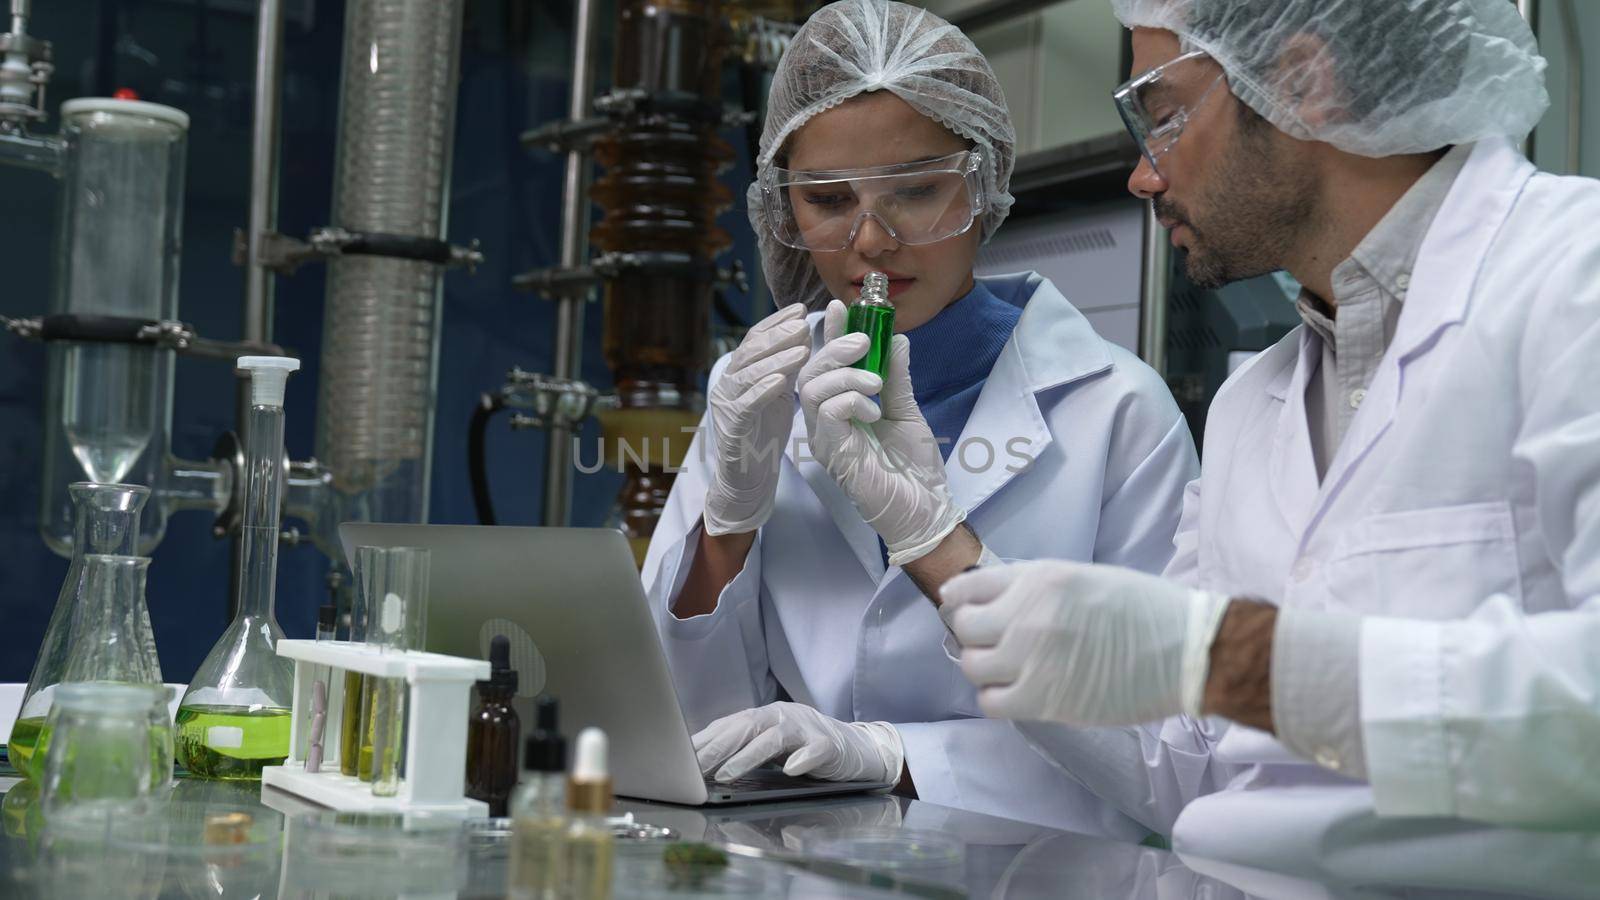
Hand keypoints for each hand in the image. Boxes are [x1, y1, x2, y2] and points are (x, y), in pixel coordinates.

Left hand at [692, 702, 903, 783]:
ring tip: (727, 775)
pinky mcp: (831, 745)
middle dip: (716, 747)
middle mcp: (783, 716)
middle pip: (746, 726)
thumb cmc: (806, 747)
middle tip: (694, 769)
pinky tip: (790, 770)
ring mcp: (807, 728)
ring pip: (775, 737)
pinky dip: (802, 759)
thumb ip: (742, 749)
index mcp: (765, 716)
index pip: (728, 724)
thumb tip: (701, 762)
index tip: (678, 756)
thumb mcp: (771, 746)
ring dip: (748, 756)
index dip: (703, 740)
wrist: (857, 746)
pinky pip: (816, 749)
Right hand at [703, 303, 811, 534]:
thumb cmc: (764, 432)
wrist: (748, 476)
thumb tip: (804, 334)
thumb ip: (786, 366)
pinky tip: (781, 380)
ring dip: (775, 359)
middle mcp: (729, 384)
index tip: (801, 308)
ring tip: (801, 348)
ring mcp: (727, 405)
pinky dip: (762, 390)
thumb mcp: (778, 392)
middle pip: (750, 351)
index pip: (755, 338)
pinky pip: (746, 405)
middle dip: (777, 334)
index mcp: (740, 373)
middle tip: (803, 322)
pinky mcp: (732, 428)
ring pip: (747, 374)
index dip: (777, 322)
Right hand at [795, 299, 964, 566]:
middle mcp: (826, 422)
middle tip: (864, 338)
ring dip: (845, 374)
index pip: (828, 365)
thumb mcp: (906, 410)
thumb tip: (897, 339)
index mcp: (841, 410)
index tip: (841, 306)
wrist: (923, 508)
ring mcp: (825, 437)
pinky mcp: (831, 452)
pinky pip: (825, 413)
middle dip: (834, 346)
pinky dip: (849, 401)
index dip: (831, 334)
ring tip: (876, 381)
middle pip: (811, 372)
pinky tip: (872, 411)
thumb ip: (897, 377)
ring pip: (812, 388)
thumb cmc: (914, 468)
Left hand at [939, 561, 1230, 725]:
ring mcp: (1030, 658)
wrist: (1185, 649)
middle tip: (992, 643)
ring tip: (1009, 670)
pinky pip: (991, 702)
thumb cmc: (1144, 609)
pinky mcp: (1042, 699)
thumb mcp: (1083, 577)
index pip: (966, 586)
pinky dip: (998, 699)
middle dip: (972, 635)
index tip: (964, 609)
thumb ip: (1036, 588)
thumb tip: (995, 603)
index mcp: (1038, 578)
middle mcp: (1025, 614)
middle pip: (963, 628)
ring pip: (971, 667)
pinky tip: (1018, 693)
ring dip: (984, 669)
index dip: (959, 600)